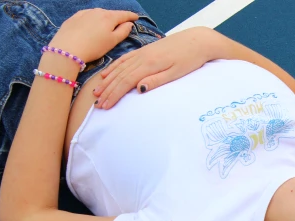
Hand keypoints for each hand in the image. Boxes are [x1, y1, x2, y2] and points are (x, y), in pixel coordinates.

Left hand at [48, 9, 138, 64]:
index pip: (123, 14)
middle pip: (110, 13)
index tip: (136, 17)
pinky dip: (92, 19)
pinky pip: (87, 16)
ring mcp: (84, 13)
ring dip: (104, 18)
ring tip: (106, 25)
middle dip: (117, 18)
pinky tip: (91, 24)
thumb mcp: (112, 42)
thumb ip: (123, 31)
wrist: (67, 48)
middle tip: (121, 23)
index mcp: (109, 17)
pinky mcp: (74, 17)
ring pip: (98, 14)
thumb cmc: (94, 47)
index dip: (131, 16)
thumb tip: (128, 24)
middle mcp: (97, 11)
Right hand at [92, 27, 212, 109]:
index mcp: (149, 65)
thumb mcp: (176, 73)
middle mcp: (142, 57)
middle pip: (119, 76)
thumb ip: (157, 81)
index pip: (126, 82)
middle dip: (107, 90)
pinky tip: (107, 73)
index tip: (105, 106)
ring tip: (97, 91)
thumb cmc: (189, 59)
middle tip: (98, 104)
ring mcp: (142, 53)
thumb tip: (138, 89)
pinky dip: (114, 67)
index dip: (114, 94)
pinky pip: (124, 59)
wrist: (197, 40)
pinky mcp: (145, 50)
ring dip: (107, 80)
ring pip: (119, 68)